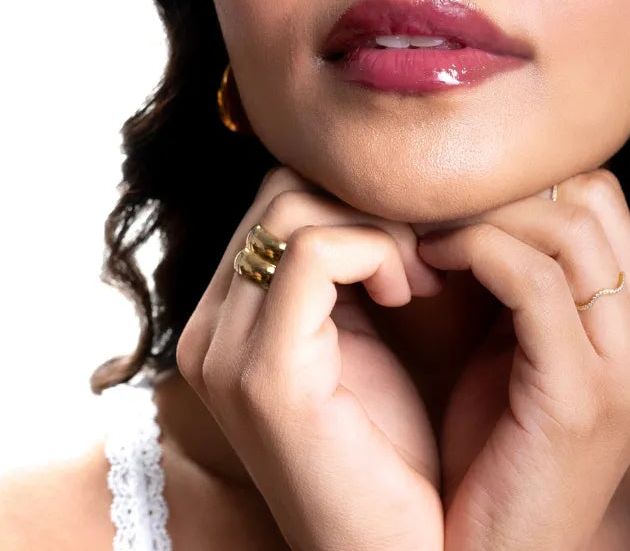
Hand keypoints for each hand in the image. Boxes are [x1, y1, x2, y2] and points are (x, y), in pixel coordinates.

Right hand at [176, 166, 445, 550]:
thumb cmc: (391, 447)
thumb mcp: (361, 335)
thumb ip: (344, 268)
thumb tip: (373, 183)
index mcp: (225, 320)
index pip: (277, 197)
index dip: (353, 199)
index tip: (413, 238)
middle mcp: (208, 330)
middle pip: (281, 190)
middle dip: (363, 203)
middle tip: (421, 252)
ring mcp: (225, 353)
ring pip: (292, 207)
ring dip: (376, 225)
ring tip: (419, 277)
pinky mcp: (264, 374)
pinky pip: (312, 253)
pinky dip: (376, 252)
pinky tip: (410, 293)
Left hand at [417, 169, 629, 550]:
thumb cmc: (495, 452)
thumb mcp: (521, 349)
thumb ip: (527, 279)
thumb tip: (487, 193)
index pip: (602, 197)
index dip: (530, 182)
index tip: (466, 200)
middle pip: (592, 197)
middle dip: (508, 190)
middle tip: (442, 208)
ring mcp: (628, 370)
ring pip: (568, 225)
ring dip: (486, 217)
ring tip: (431, 237)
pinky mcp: (582, 398)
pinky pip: (533, 279)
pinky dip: (475, 251)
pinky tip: (432, 263)